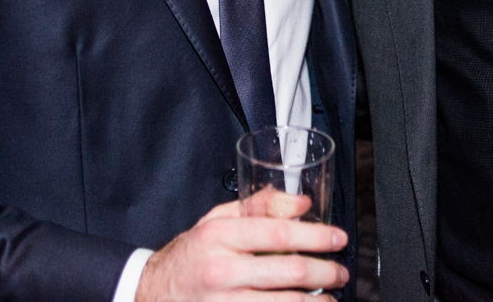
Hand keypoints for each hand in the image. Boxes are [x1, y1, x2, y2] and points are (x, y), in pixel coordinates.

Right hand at [134, 192, 348, 301]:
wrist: (152, 292)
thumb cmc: (189, 256)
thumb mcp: (216, 221)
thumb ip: (257, 207)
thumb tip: (300, 202)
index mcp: (219, 236)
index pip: (278, 232)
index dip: (315, 235)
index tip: (337, 238)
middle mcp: (220, 270)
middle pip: (288, 271)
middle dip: (324, 272)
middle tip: (340, 272)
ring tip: (330, 299)